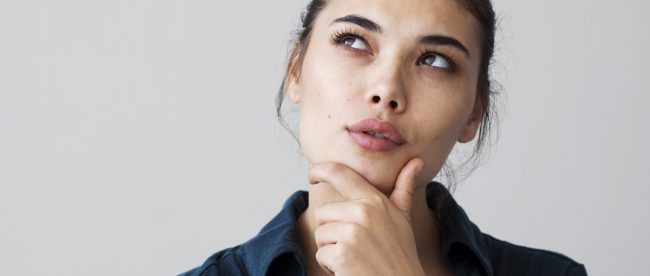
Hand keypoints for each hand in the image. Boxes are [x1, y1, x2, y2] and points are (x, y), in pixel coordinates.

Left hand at [308, 158, 425, 275]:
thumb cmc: (400, 254)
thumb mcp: (403, 218)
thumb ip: (404, 189)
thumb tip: (416, 161)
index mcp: (374, 200)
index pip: (340, 174)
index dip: (320, 170)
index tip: (312, 174)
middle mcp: (363, 212)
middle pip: (323, 212)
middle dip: (332, 231)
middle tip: (354, 246)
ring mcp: (352, 233)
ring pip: (320, 234)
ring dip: (331, 249)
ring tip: (355, 257)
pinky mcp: (342, 254)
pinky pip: (321, 254)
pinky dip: (331, 266)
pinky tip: (350, 269)